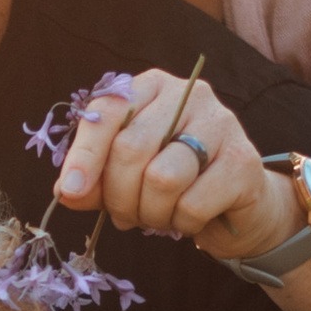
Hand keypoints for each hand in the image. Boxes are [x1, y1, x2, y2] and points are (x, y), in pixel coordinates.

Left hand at [54, 68, 296, 267]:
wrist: (238, 206)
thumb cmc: (173, 186)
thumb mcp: (125, 177)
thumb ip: (93, 180)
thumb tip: (67, 191)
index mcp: (152, 87)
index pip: (107, 112)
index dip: (84, 155)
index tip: (71, 191)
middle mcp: (189, 95)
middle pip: (131, 148)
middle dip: (118, 196)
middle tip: (125, 216)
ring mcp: (221, 123)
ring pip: (162, 178)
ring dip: (151, 212)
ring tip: (158, 217)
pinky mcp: (243, 160)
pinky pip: (193, 203)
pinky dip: (182, 223)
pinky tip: (189, 220)